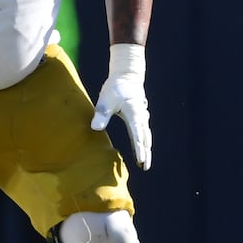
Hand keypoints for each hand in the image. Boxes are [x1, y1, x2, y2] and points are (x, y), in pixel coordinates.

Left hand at [91, 43, 151, 169]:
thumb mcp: (106, 99)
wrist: (127, 76)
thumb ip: (101, 113)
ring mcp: (142, 117)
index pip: (138, 135)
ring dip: (146, 149)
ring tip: (145, 163)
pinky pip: (143, 132)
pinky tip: (142, 149)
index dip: (139, 148)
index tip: (141, 160)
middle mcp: (141, 117)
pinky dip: (143, 142)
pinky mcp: (139, 117)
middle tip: (146, 167)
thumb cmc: (115, 87)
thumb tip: (95, 128)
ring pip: (146, 136)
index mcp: (134, 114)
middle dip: (146, 153)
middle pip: (145, 138)